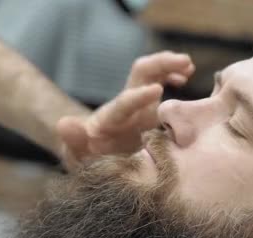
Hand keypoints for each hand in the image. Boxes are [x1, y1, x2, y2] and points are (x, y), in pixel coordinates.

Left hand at [57, 51, 194, 169]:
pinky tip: (185, 79)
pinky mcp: (147, 105)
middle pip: (140, 72)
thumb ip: (73, 142)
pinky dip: (172, 75)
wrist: (91, 156)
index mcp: (112, 119)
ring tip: (189, 67)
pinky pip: (160, 81)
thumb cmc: (87, 159)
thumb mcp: (79, 157)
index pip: (124, 102)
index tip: (157, 90)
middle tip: (185, 64)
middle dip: (161, 64)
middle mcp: (125, 105)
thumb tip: (63, 124)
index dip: (138, 97)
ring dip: (170, 64)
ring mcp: (137, 103)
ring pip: (152, 72)